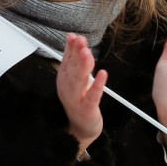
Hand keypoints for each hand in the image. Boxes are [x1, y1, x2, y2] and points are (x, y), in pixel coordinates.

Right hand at [56, 32, 106, 151]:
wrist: (80, 129)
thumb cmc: (78, 101)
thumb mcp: (74, 80)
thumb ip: (74, 61)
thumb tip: (75, 41)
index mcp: (64, 80)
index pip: (66, 61)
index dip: (70, 48)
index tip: (75, 36)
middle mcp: (67, 88)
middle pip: (71, 69)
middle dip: (76, 54)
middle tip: (82, 42)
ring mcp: (76, 99)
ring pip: (79, 81)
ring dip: (83, 66)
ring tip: (88, 53)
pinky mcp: (87, 109)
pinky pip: (92, 96)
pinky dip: (97, 85)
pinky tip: (103, 74)